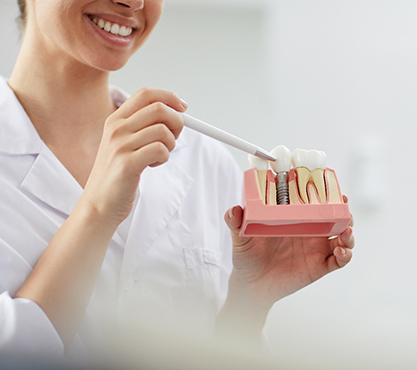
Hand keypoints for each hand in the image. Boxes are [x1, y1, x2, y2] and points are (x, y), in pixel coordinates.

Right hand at [81, 88, 186, 226]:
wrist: (99, 204)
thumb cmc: (117, 175)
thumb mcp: (124, 143)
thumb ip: (143, 127)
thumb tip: (175, 113)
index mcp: (115, 120)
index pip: (146, 94)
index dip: (169, 97)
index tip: (182, 107)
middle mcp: (116, 128)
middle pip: (159, 109)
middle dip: (176, 122)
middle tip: (172, 139)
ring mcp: (120, 145)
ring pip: (163, 131)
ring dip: (169, 145)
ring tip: (157, 157)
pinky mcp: (127, 163)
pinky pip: (160, 150)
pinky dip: (164, 158)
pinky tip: (151, 165)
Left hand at [224, 199, 354, 309]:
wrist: (251, 285)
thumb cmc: (247, 256)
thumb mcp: (240, 237)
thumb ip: (236, 222)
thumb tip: (234, 209)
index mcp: (293, 218)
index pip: (313, 201)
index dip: (324, 192)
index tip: (329, 184)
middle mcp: (308, 230)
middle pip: (333, 215)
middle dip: (343, 209)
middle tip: (344, 205)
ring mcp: (316, 248)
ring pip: (342, 236)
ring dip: (349, 231)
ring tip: (345, 232)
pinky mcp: (319, 265)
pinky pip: (339, 260)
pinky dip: (345, 254)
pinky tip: (341, 251)